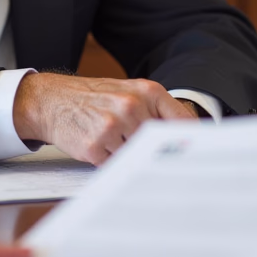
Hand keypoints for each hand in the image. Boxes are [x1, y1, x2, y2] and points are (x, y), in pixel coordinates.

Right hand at [13, 73, 198, 164]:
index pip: (182, 122)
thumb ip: (156, 110)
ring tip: (112, 140)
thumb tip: (188, 139)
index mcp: (146, 91)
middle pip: (160, 144)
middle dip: (155, 153)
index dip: (194, 143)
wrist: (52, 100)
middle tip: (151, 158)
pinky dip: (109, 161)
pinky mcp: (96, 146)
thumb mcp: (128, 92)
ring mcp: (113, 127)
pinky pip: (114, 165)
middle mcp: (132, 106)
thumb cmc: (93, 97)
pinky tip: (99, 146)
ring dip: (128, 156)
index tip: (203, 157)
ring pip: (137, 156)